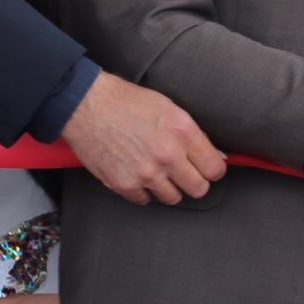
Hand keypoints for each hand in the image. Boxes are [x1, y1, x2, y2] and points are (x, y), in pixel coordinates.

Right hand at [64, 71, 226, 205]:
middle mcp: (167, 156)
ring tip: (159, 172)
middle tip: (185, 173)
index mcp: (183, 132)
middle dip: (195, 182)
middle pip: (198, 189)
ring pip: (173, 198)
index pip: (215, 169)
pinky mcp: (123, 184)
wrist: (88, 106)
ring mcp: (145, 173)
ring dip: (169, 188)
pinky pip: (145, 200)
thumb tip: (216, 156)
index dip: (213, 170)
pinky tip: (139, 175)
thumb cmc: (129, 102)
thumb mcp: (170, 109)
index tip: (207, 168)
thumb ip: (194, 135)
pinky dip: (144, 191)